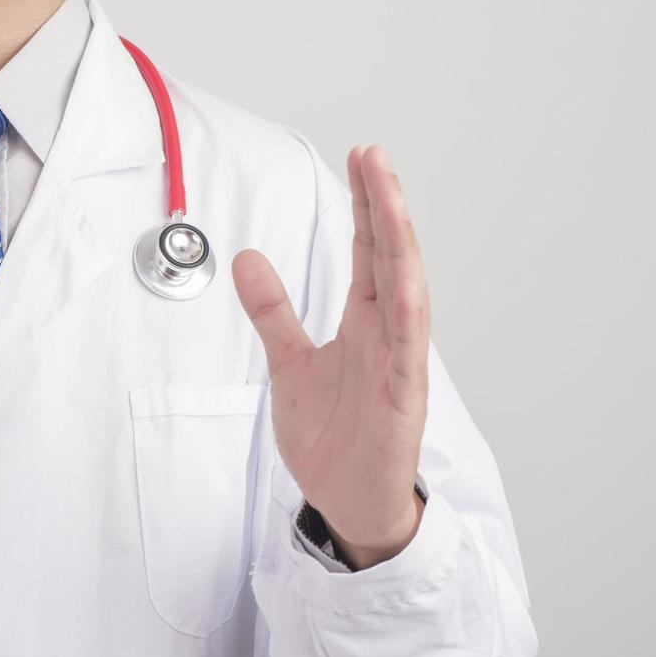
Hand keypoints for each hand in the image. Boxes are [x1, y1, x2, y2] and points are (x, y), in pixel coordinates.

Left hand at [232, 146, 427, 568]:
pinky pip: (408, 350)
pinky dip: (408, 312)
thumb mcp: (287, 364)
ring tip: (390, 194)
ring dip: (398, 242)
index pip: (367, 252)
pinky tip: (405, 277)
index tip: (360, 159)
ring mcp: (399, 364)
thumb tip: (247, 260)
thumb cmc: (332, 436)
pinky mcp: (402, 399)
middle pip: (388, 257)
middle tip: (373, 155)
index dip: (364, 206)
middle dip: (382, 206)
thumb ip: (272, 312)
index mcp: (364, 324)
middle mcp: (387, 335)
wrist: (346, 501)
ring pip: (405, 290)